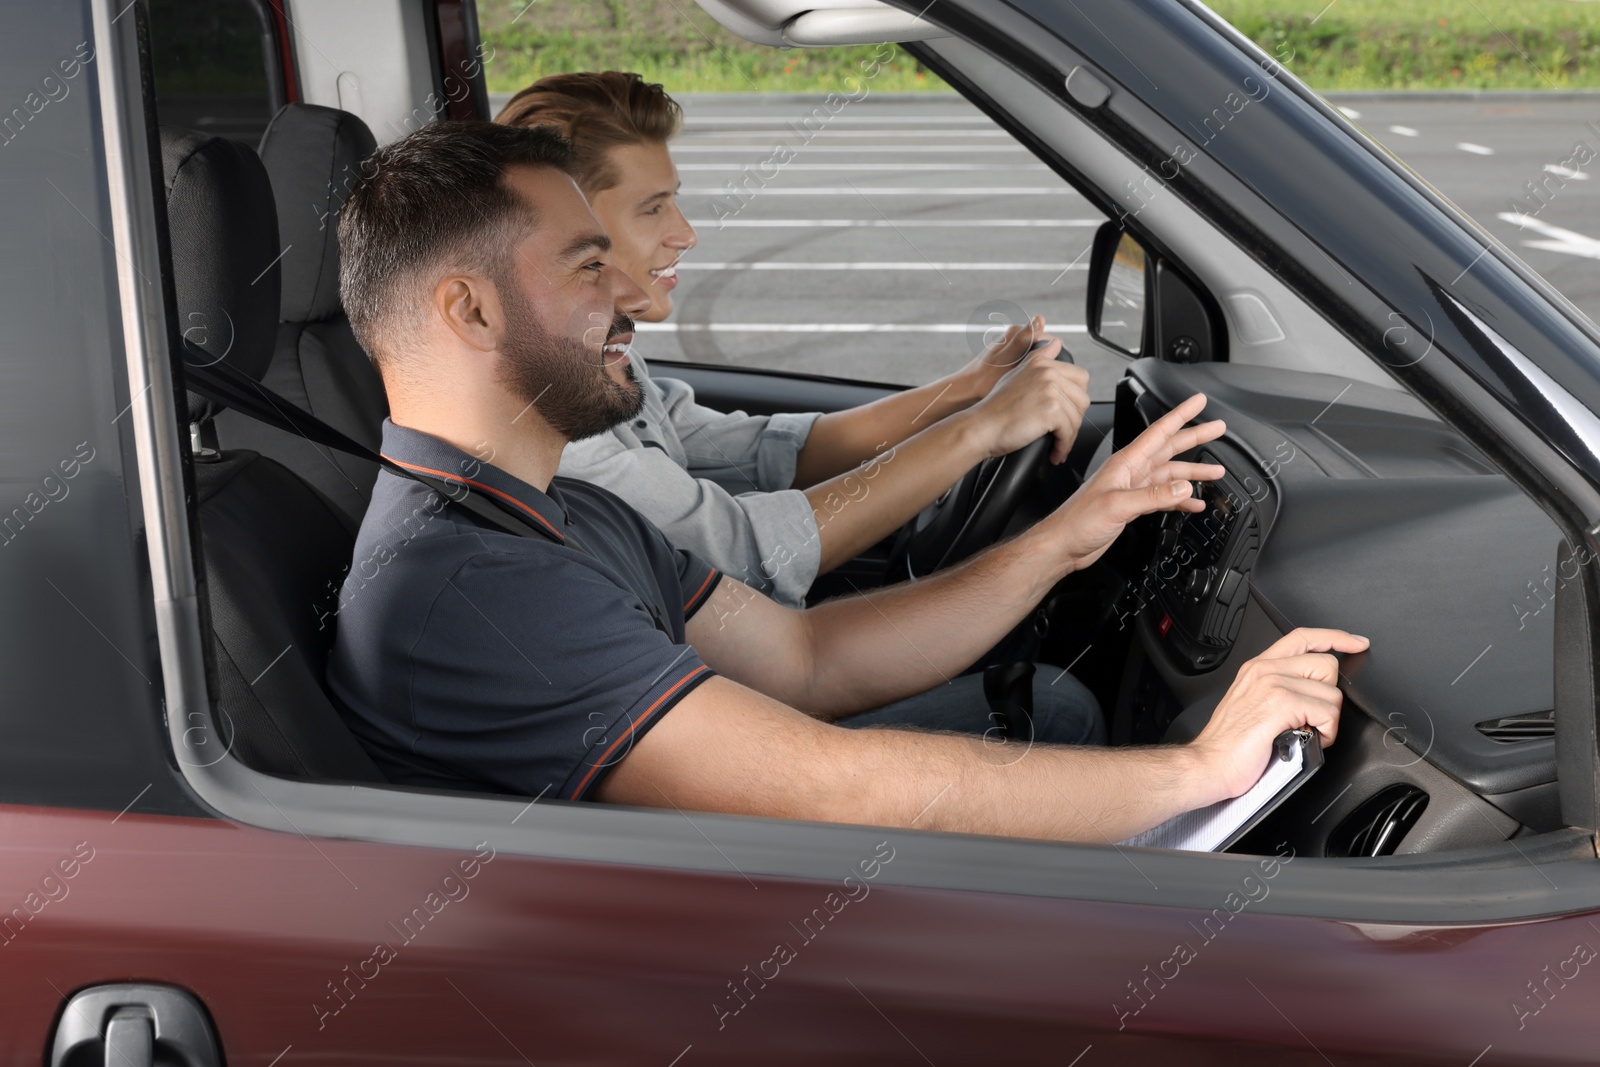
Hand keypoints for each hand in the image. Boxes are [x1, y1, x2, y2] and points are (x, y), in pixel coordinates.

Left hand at [955, 314, 1066, 396]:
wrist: (964, 393)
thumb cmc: (983, 381)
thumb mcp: (1007, 360)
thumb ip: (1024, 340)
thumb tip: (1040, 318)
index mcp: (1017, 332)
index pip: (1051, 340)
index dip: (1058, 359)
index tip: (1056, 378)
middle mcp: (1016, 337)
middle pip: (1046, 350)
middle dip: (1050, 366)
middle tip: (1048, 386)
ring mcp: (1014, 349)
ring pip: (1039, 360)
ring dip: (1041, 372)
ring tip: (1039, 388)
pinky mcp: (1010, 361)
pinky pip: (1029, 367)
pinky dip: (1032, 377)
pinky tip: (1028, 389)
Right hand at [960, 335, 1090, 463]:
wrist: (981, 427)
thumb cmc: (994, 408)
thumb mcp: (1016, 375)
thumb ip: (1039, 359)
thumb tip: (1057, 343)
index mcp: (1042, 363)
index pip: (1080, 378)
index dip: (1075, 399)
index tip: (1066, 413)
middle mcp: (1048, 372)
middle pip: (1082, 399)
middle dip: (1074, 419)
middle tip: (1062, 432)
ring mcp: (1050, 390)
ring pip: (1077, 417)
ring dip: (1069, 436)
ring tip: (1057, 445)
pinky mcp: (1051, 410)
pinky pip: (1069, 432)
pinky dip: (1063, 446)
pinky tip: (1054, 452)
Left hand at [1042, 392, 1225, 570]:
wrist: (1063, 544)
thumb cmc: (1077, 520)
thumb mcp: (1118, 505)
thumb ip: (1152, 496)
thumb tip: (1184, 487)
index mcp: (1126, 463)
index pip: (1159, 432)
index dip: (1181, 415)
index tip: (1199, 402)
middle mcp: (1131, 472)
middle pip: (1170, 449)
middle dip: (1196, 437)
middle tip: (1218, 428)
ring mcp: (1132, 489)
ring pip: (1170, 475)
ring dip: (1193, 473)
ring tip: (1216, 472)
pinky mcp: (1132, 506)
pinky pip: (1163, 497)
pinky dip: (1180, 499)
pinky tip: (1194, 502)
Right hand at [1187, 628, 1369, 805]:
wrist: (1210, 764)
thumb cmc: (1229, 744)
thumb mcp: (1252, 703)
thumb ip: (1279, 688)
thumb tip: (1313, 691)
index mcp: (1258, 667)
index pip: (1303, 637)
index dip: (1334, 637)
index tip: (1355, 643)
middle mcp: (1264, 670)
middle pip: (1326, 664)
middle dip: (1328, 696)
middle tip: (1310, 718)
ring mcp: (1273, 684)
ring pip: (1332, 693)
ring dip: (1328, 720)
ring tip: (1306, 733)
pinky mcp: (1281, 704)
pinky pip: (1327, 712)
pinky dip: (1326, 733)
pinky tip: (1308, 740)